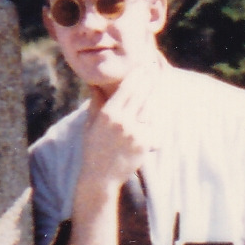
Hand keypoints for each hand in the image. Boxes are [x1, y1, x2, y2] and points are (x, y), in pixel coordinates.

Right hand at [80, 69, 158, 193]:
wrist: (100, 177)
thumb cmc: (92, 148)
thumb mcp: (90, 124)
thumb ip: (96, 102)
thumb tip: (95, 84)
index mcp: (108, 114)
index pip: (128, 88)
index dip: (138, 75)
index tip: (143, 67)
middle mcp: (123, 122)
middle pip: (142, 94)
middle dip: (149, 81)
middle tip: (154, 70)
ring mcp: (136, 133)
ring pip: (151, 108)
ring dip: (153, 100)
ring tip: (155, 91)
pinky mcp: (145, 144)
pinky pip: (154, 126)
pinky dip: (154, 121)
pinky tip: (154, 117)